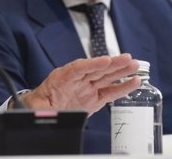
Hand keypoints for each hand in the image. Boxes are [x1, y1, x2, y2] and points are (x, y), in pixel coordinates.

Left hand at [21, 53, 139, 113]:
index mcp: (61, 78)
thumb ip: (42, 109)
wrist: (40, 110)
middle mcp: (77, 80)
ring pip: (106, 77)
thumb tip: (46, 114)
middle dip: (112, 64)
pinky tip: (134, 81)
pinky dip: (122, 87)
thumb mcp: (36, 107)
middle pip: (96, 69)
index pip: (78, 68)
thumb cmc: (38, 104)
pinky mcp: (95, 98)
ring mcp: (87, 88)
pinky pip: (110, 91)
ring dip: (121, 71)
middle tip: (127, 58)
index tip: (105, 60)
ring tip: (135, 65)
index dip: (93, 64)